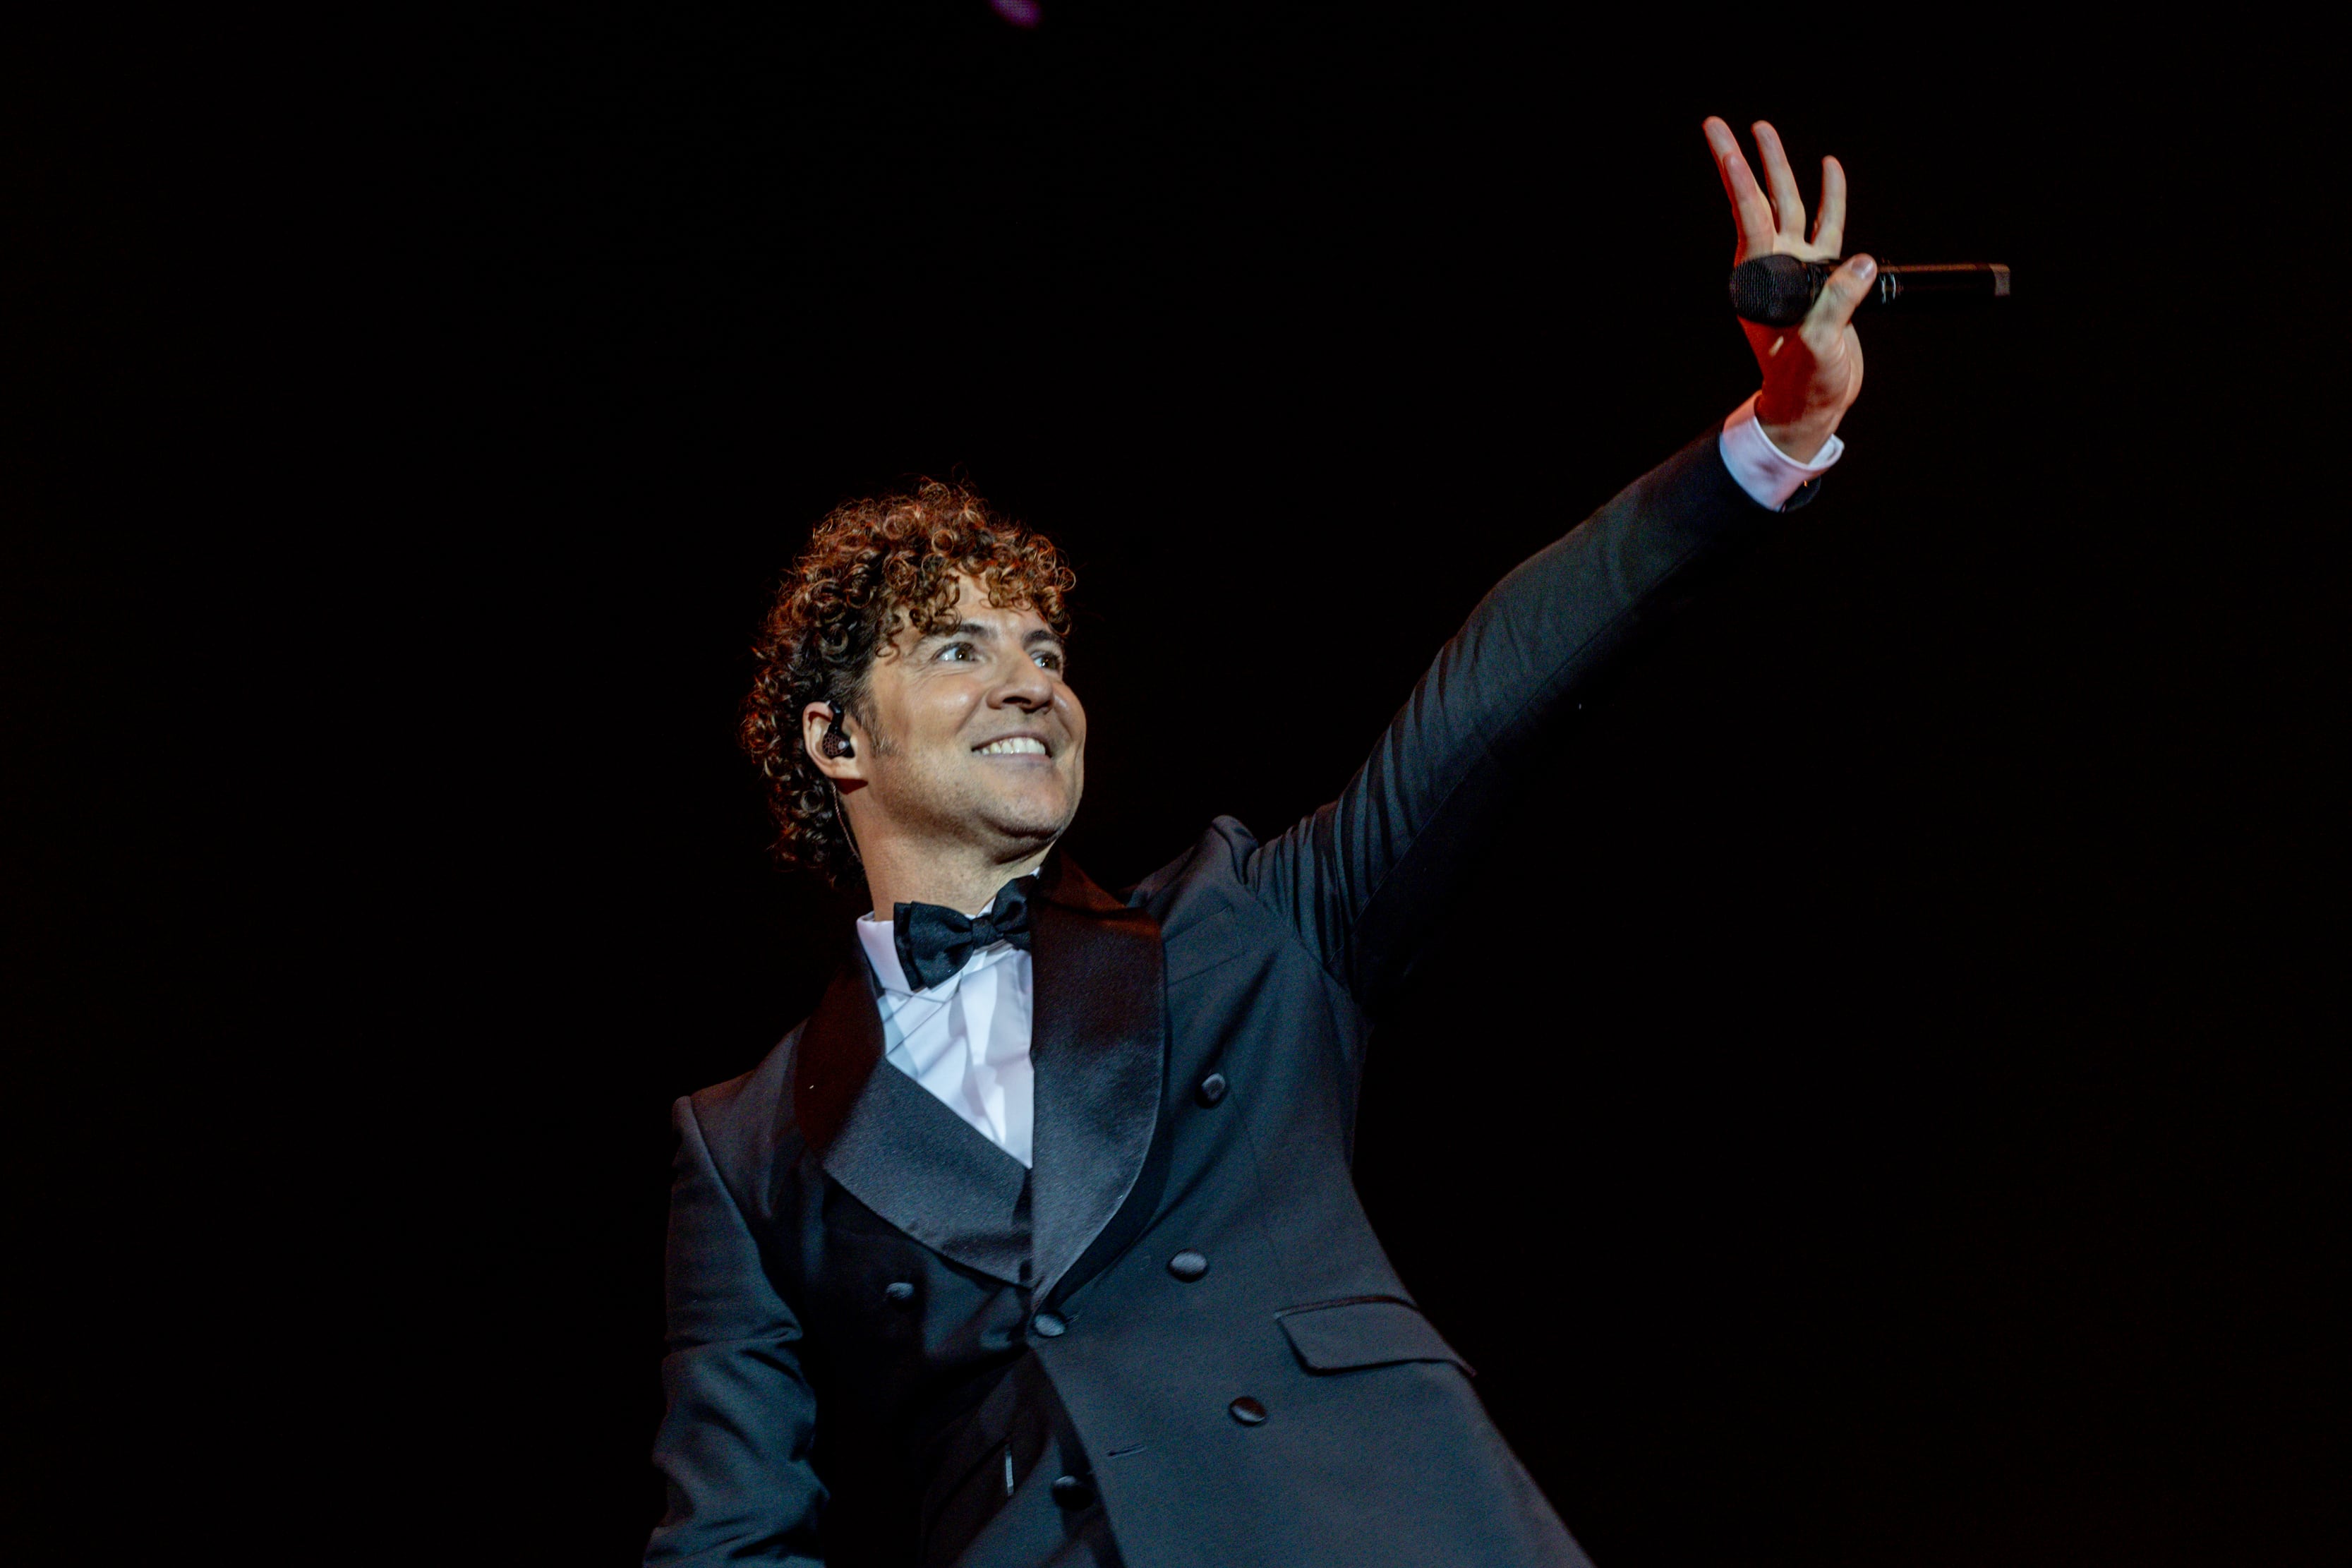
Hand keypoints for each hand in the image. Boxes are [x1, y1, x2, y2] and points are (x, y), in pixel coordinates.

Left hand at [1704, 117, 1870, 462]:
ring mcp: (1797, 268)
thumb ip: (1836, 304)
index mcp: (1759, 280)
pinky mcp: (1823, 275)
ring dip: (1779, 169)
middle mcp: (1774, 266)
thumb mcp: (1818, 347)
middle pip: (1760, 200)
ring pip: (1790, 206)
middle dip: (1743, 161)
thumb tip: (1857, 264)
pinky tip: (1829, 167)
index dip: (1737, 174)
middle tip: (1722, 124)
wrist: (1814, 403)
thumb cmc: (1806, 382)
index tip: (1721, 139)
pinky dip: (1830, 196)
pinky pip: (1826, 226)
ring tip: (1764, 130)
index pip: (1749, 214)